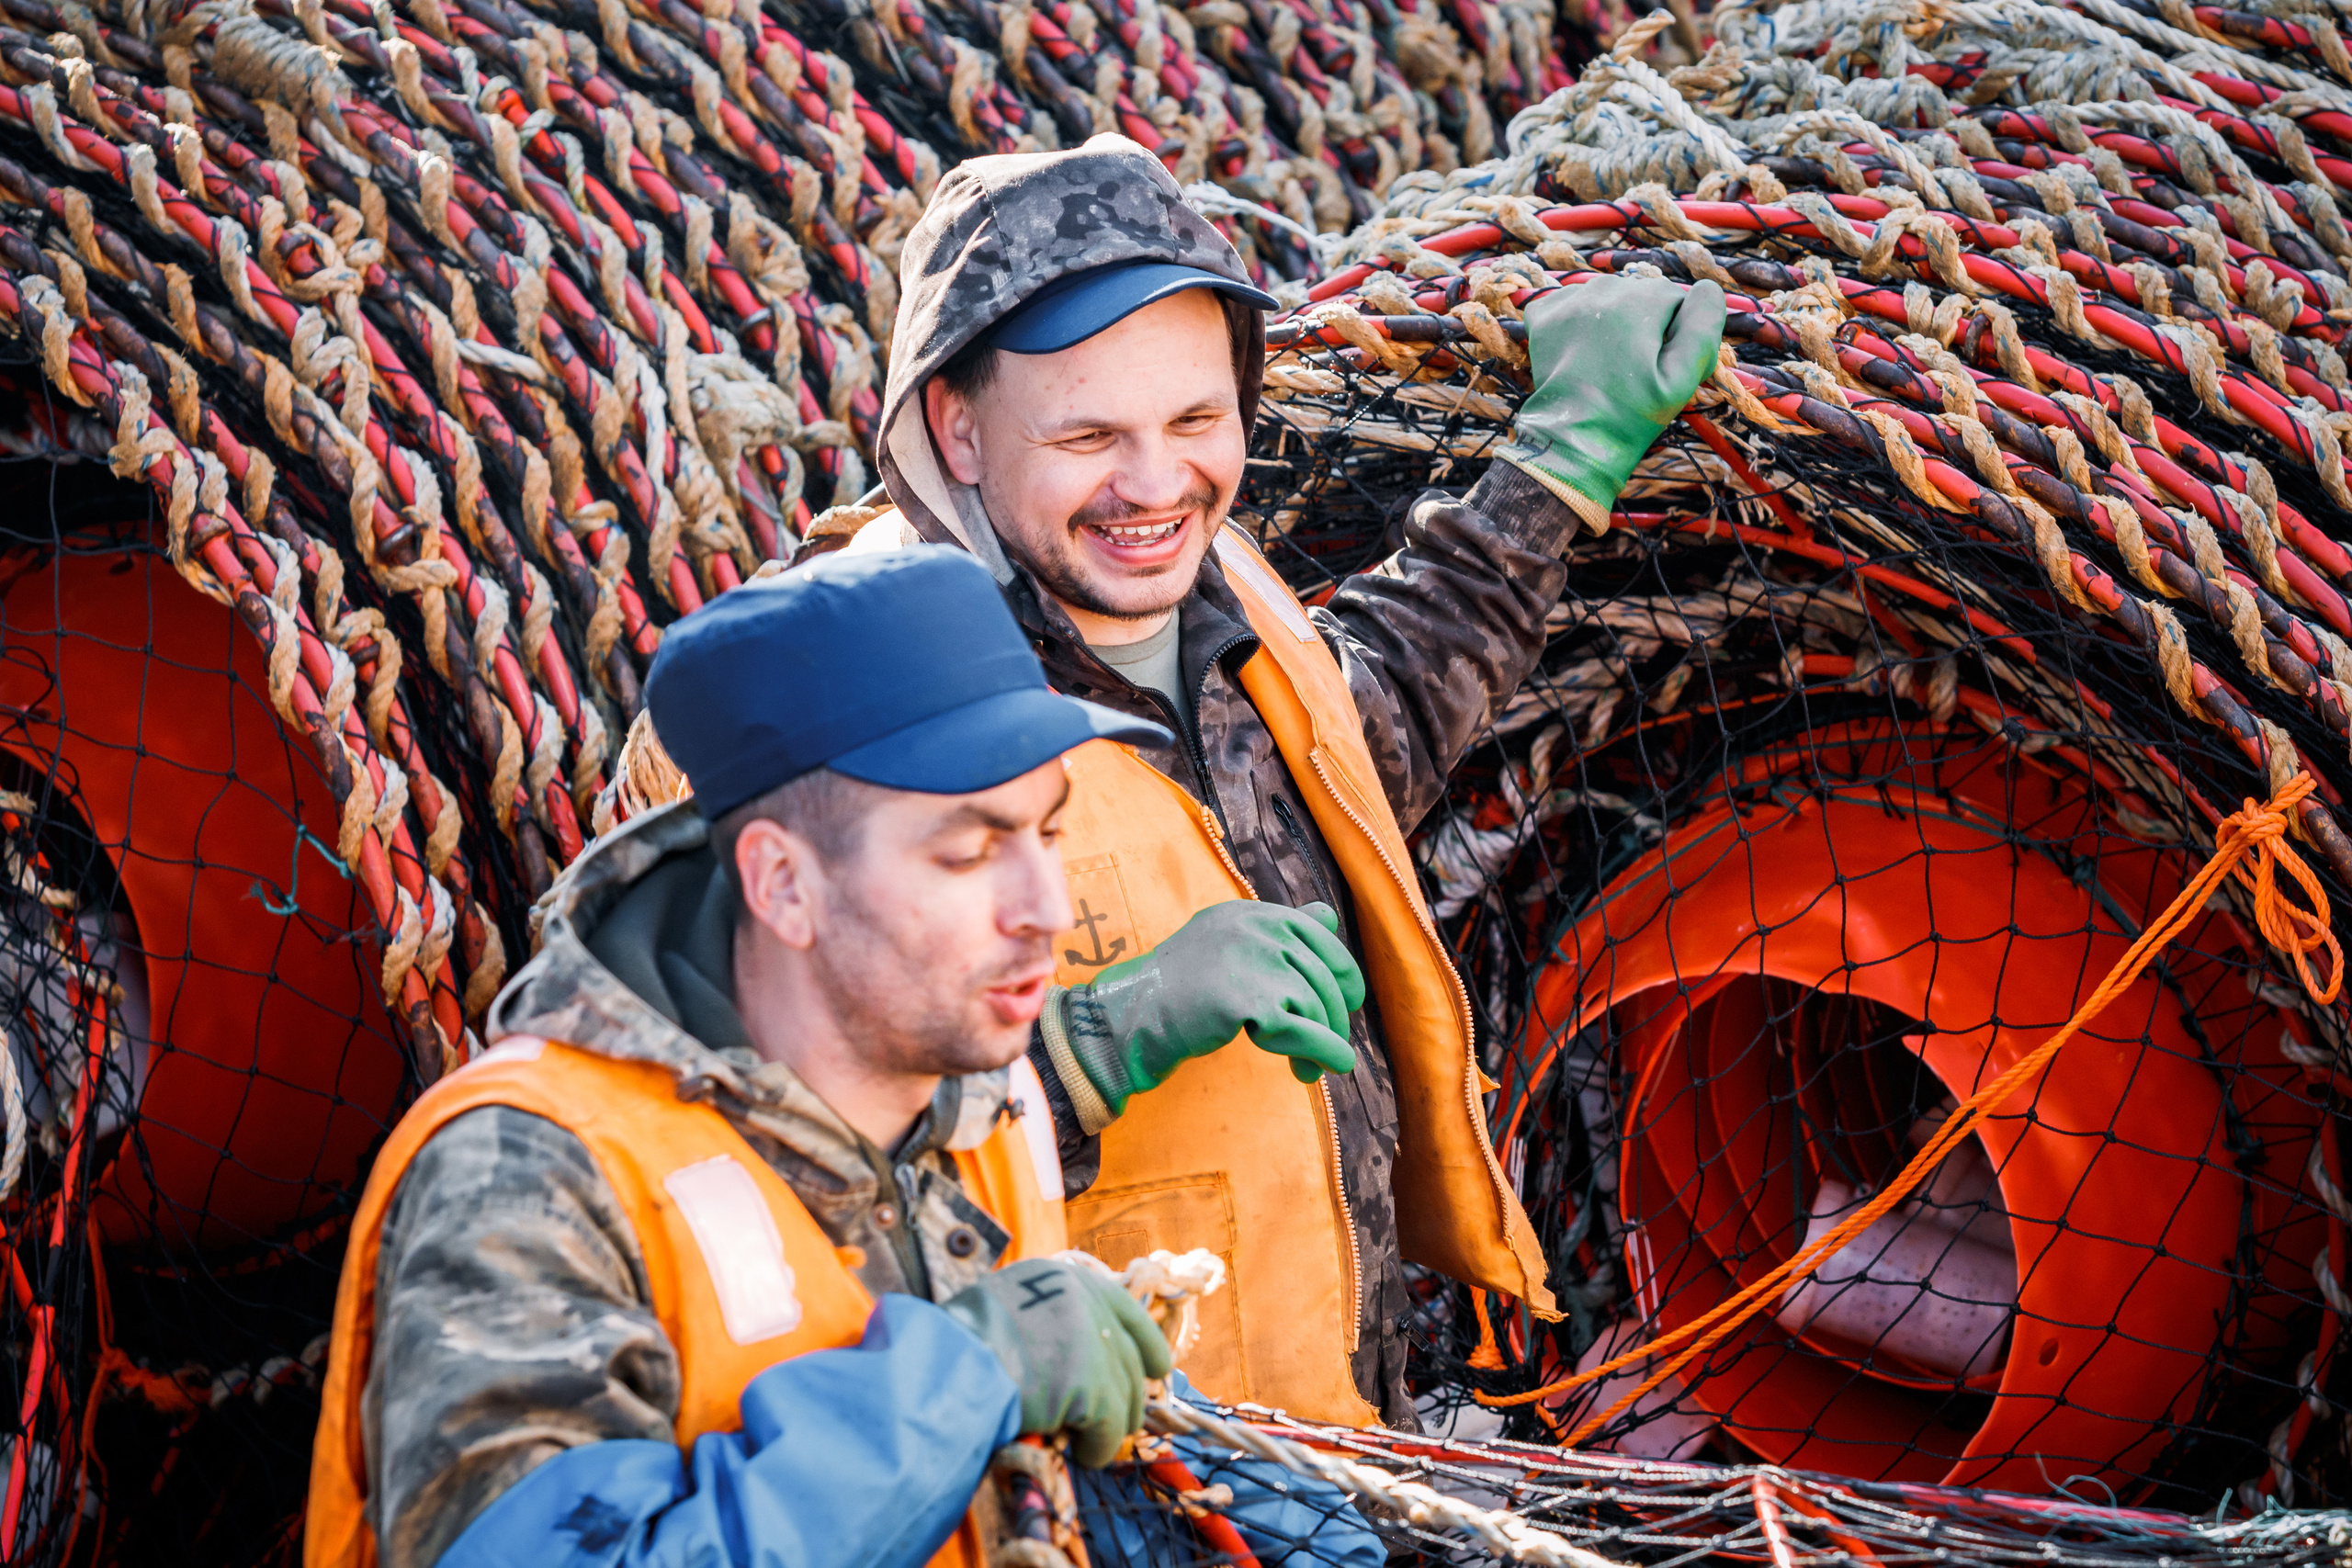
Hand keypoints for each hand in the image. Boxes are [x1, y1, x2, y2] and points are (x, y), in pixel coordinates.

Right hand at [941, 1259, 1172, 1466]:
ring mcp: (1091, 1342)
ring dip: (1108, 1426)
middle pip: (1126, 1356)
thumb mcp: (1000, 1309)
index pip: (1122, 1307)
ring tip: (1086, 1442)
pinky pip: (1109, 1430)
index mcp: (1058, 1277)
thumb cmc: (951, 1349)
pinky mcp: (1092, 1386)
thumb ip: (1040, 1321)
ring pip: (1123, 1396)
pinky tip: (1082, 1455)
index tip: (1156, 1367)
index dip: (1143, 1342)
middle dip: (1125, 1394)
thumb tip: (1068, 1356)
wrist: (941, 1372)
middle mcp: (1083, 1300)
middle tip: (1115, 1421)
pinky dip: (1098, 1449)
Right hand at [1066, 900, 1361, 1117]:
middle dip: (1333, 1018)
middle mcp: (1258, 929)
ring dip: (1322, 1043)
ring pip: (1316, 1007)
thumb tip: (1329, 914)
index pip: (1321, 939)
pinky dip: (1322, 1052)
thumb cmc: (1181, 985)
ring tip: (1307, 1070)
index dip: (1342, 975)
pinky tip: (1323, 1068)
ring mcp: (1255, 961)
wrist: (1135, 1014)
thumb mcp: (1229, 940)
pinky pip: (1304, 1031)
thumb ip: (1278, 929)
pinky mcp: (1250, 1000)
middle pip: (1323, 978)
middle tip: (1330, 1046)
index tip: (1347, 1003)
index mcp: (1255, 914)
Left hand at [1498, 274, 1726, 531]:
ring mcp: (1568, 299)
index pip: (1679, 301)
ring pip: (1610, 300)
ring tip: (1608, 366)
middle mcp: (1603, 287)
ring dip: (1615, 324)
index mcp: (1641, 298)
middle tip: (1635, 373)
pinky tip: (1583, 353)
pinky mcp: (1543, 315)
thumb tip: (1708, 288)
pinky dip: (1581, 323)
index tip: (1664, 368)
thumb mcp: (1683, 377)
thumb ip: (1702, 327)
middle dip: (1647, 328)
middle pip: (1643, 297)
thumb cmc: (1631, 413)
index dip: (1679, 336)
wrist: (1571, 439)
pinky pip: (1575, 305)